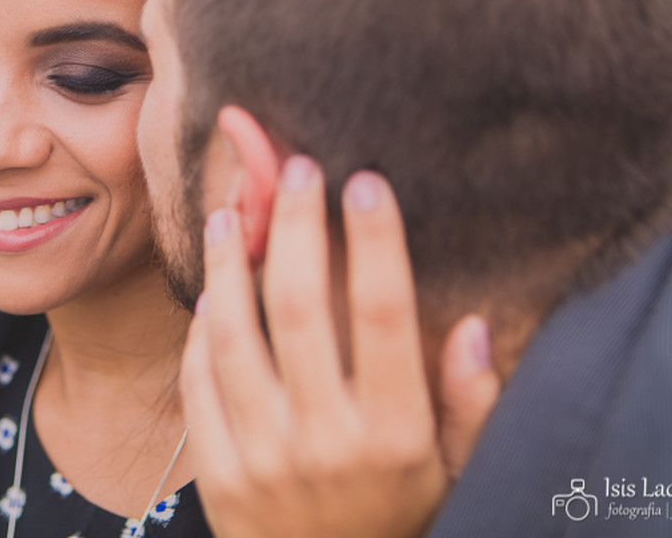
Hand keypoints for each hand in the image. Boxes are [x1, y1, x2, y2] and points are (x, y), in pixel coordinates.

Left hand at [180, 160, 500, 537]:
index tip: (367, 181)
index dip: (376, 242)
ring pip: (234, 336)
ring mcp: (262, 459)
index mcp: (395, 437)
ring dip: (229, 264)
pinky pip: (198, 383)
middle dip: (295, 227)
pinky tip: (212, 290)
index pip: (386, 318)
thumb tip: (472, 326)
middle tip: (294, 170)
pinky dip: (201, 329)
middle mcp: (325, 444)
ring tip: (229, 211)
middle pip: (300, 309)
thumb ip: (471, 405)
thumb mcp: (460, 476)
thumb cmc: (403, 522)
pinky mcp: (216, 475)